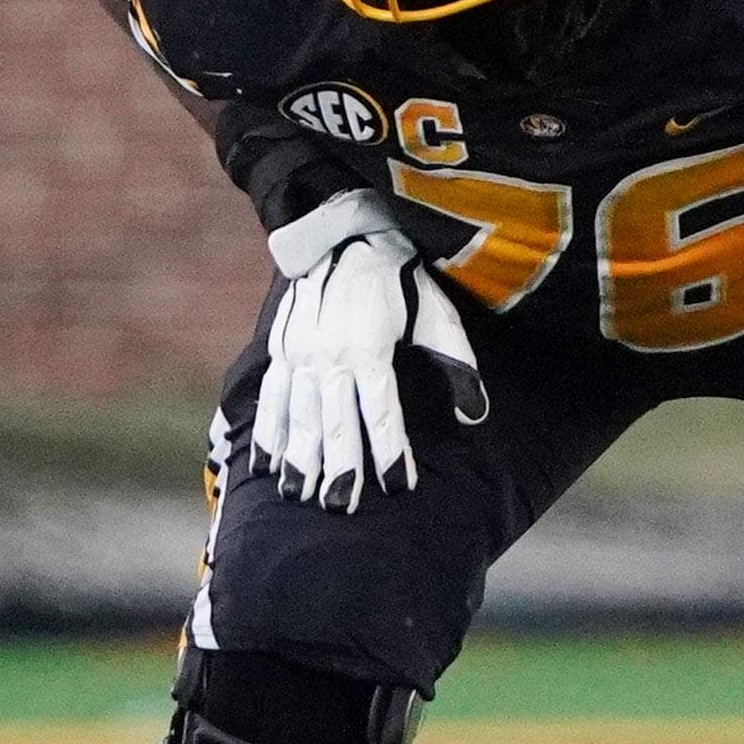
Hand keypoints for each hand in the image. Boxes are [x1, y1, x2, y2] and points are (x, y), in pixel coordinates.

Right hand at [252, 191, 488, 510]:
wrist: (344, 236)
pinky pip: (271, 399)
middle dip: (338, 468)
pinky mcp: (279, 351)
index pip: (381, 410)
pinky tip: (267, 466)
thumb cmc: (400, 281)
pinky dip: (268, 434)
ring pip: (298, 416)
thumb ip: (456, 364)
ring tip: (299, 496)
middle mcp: (328, 355)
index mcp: (369, 347)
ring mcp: (298, 354)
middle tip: (341, 507)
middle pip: (334, 422)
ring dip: (298, 459)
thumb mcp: (438, 315)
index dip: (390, 449)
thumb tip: (476, 415)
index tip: (398, 484)